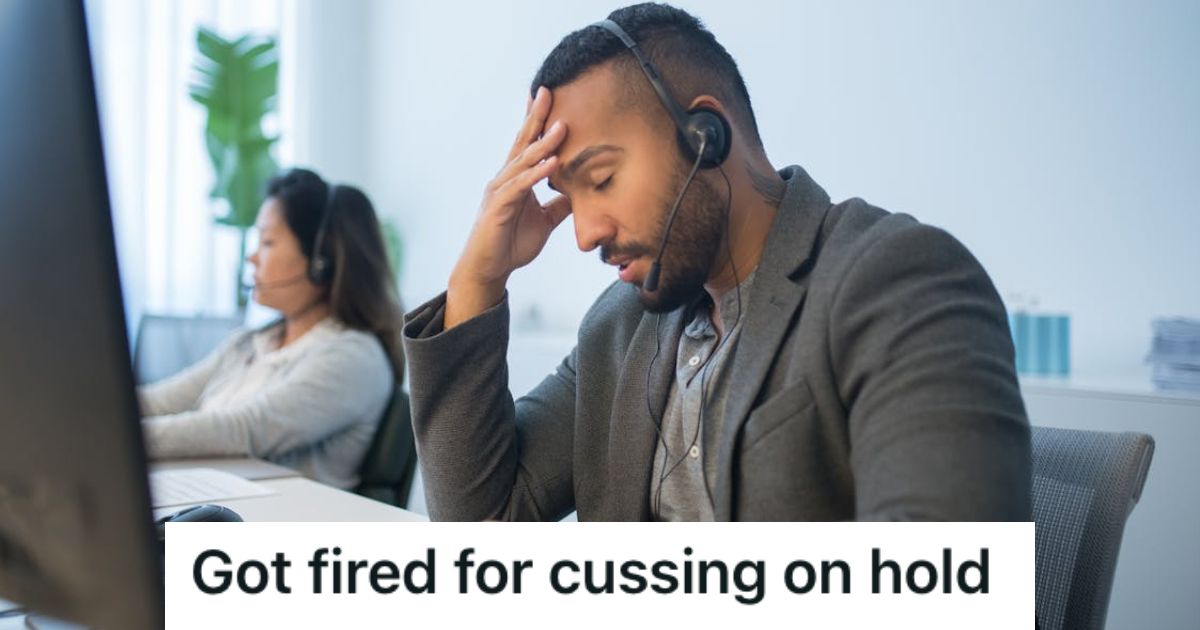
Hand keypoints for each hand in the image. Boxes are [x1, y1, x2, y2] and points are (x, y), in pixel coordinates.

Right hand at [446, 86, 571, 328]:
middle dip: (536, 117)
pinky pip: (520, 187)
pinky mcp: (499, 207)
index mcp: (516, 179)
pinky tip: (552, 163)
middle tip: (548, 90)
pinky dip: (536, 174)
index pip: (528, 145)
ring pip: (523, 162)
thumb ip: (560, 205)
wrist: (489, 269)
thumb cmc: (512, 244)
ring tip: (561, 126)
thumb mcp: (545, 221)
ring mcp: (500, 191)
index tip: (548, 97)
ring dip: (543, 144)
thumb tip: (580, 193)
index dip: (537, 121)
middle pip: (522, 143)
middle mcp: (505, 179)